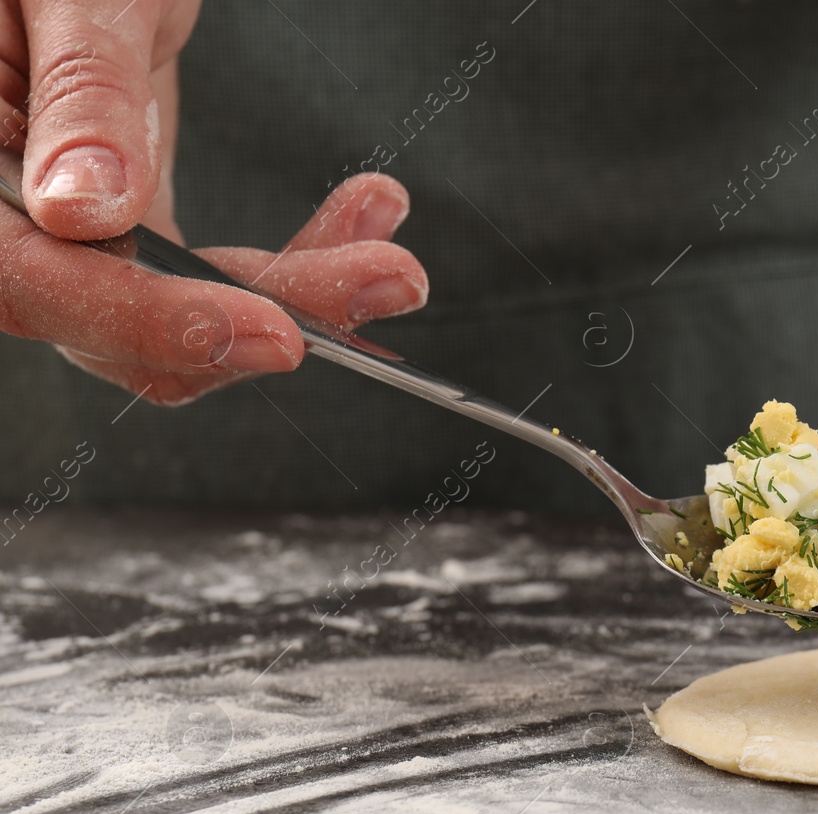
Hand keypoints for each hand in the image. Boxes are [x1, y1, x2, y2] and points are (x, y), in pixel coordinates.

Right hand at [0, 0, 426, 403]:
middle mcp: (1, 216)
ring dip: (301, 292)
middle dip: (272, 309)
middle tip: (393, 278)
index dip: (157, 321)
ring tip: (395, 257)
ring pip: (177, 310)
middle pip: (121, 320)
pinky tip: (364, 212)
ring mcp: (60, 228)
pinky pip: (202, 276)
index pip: (38, 282)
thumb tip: (83, 208)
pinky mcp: (121, 225)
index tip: (274, 332)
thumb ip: (80, 94)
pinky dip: (291, 258)